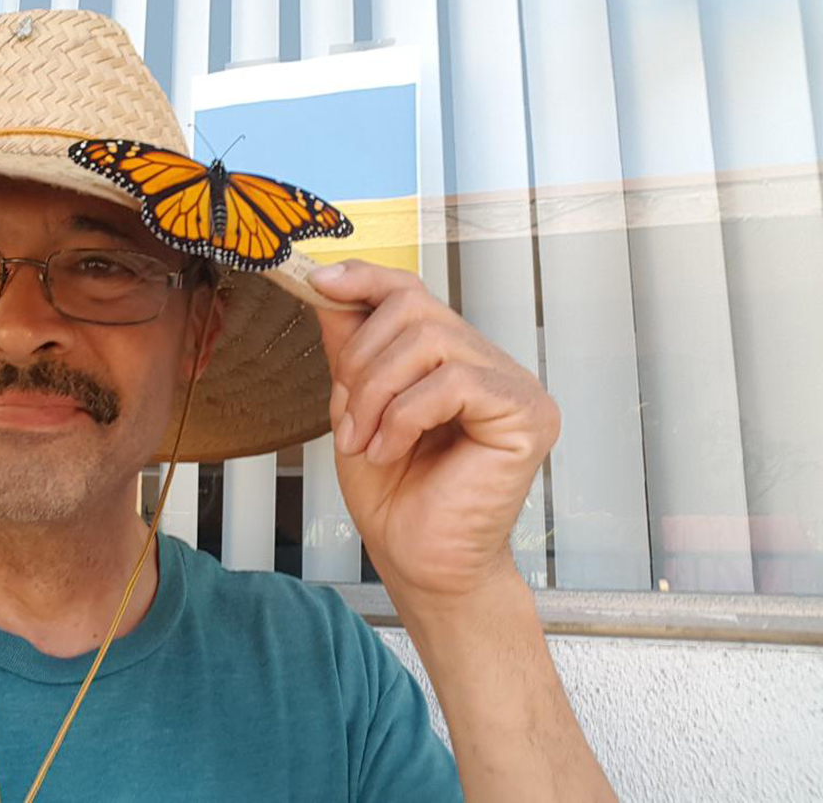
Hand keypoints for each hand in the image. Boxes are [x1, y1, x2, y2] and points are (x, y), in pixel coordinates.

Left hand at [308, 260, 560, 602]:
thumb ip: (350, 352)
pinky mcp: (526, 413)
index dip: (364, 279)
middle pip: (415, 308)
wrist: (420, 563)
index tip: (316, 283)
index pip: (412, 292)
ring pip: (430, 339)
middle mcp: (489, 363)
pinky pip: (454, 381)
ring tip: (365, 442)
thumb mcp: (356, 410)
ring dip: (377, 394)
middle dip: (361, 362)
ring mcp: (514, 385)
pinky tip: (392, 451)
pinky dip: (405, 416)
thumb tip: (329, 290)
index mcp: (452, 358)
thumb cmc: (396, 497)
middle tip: (346, 422)